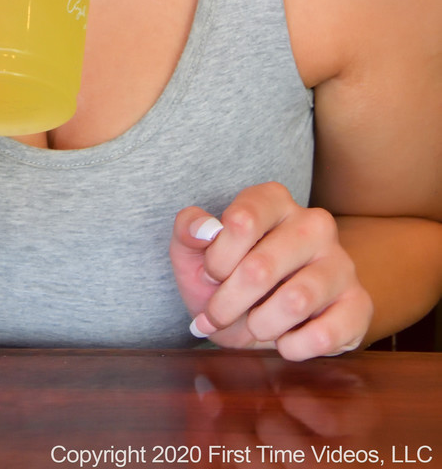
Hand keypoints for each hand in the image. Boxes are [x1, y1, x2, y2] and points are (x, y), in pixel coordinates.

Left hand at [170, 182, 373, 359]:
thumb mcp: (195, 255)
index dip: (217, 260)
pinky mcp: (359, 304)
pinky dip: (293, 347)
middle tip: (218, 315)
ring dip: (261, 325)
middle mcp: (314, 223)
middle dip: (228, 303)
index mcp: (274, 200)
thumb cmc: (230, 279)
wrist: (267, 318)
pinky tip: (284, 341)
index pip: (241, 221)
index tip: (211, 275)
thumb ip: (188, 231)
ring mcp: (342, 263)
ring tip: (255, 324)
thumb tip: (203, 230)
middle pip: (261, 267)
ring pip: (295, 301)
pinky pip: (325, 334)